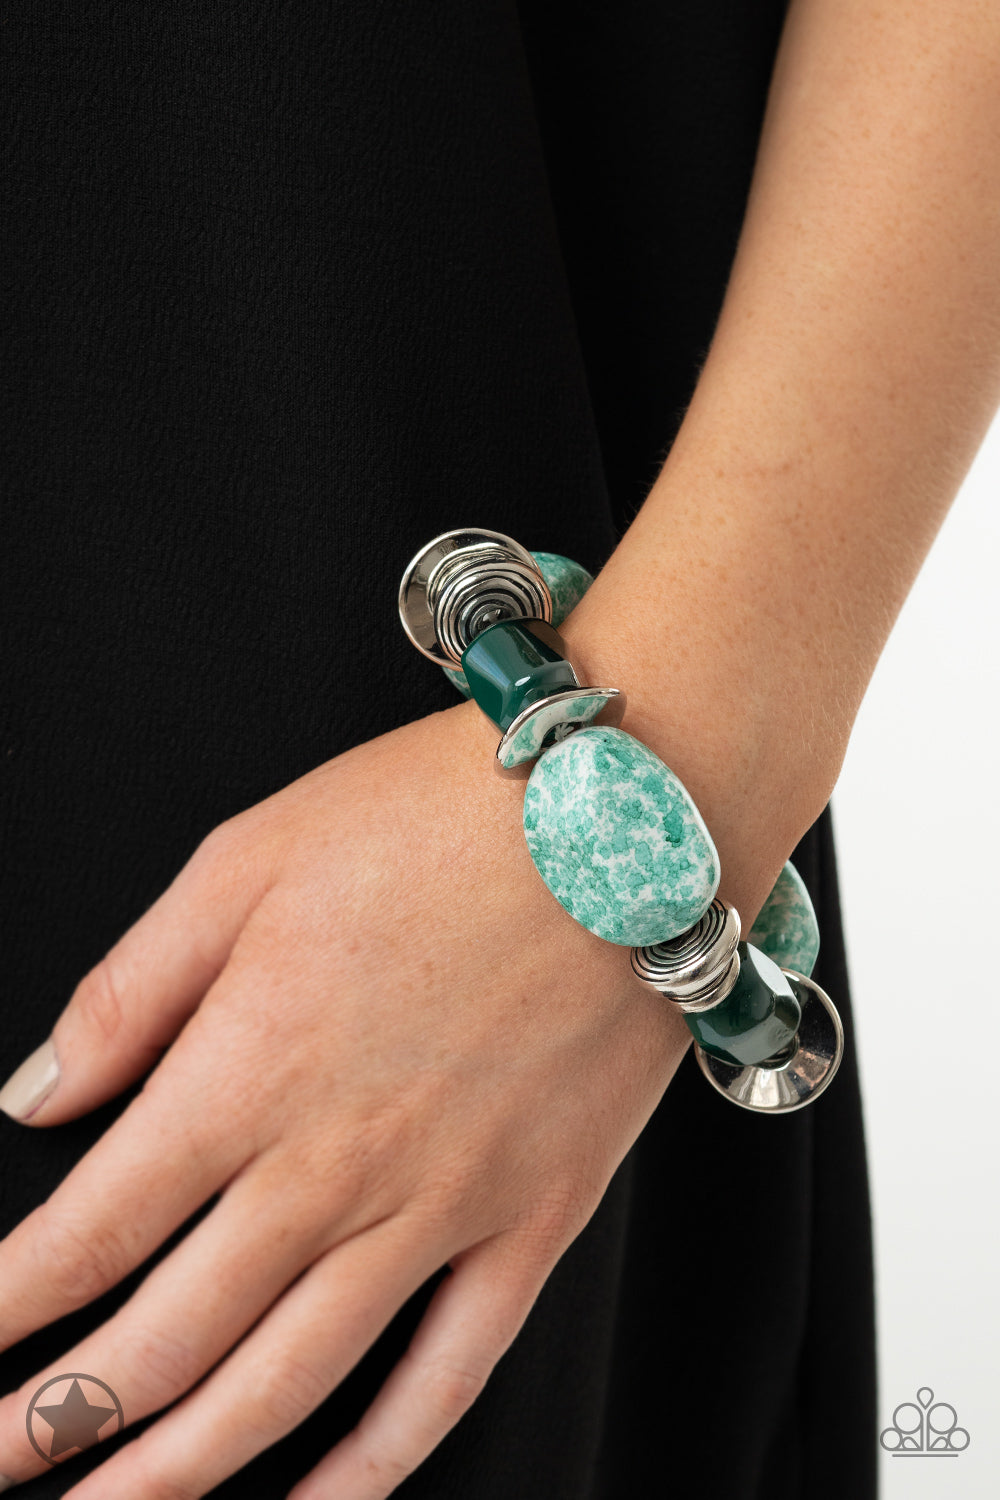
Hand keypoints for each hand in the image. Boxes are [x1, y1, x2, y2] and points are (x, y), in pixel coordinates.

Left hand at [0, 698, 690, 1496]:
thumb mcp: (249, 857)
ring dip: (178, 1474)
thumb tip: (38, 1091)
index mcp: (249, 1068)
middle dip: (50, 1426)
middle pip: (164, 1341)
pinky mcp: (534, 1221)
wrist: (631, 815)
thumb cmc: (442, 818)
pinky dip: (372, 1468)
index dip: (4, 1314)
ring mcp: (442, 1209)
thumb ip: (133, 988)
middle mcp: (333, 1166)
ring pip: (285, 1388)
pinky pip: (447, 1378)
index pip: (87, 1235)